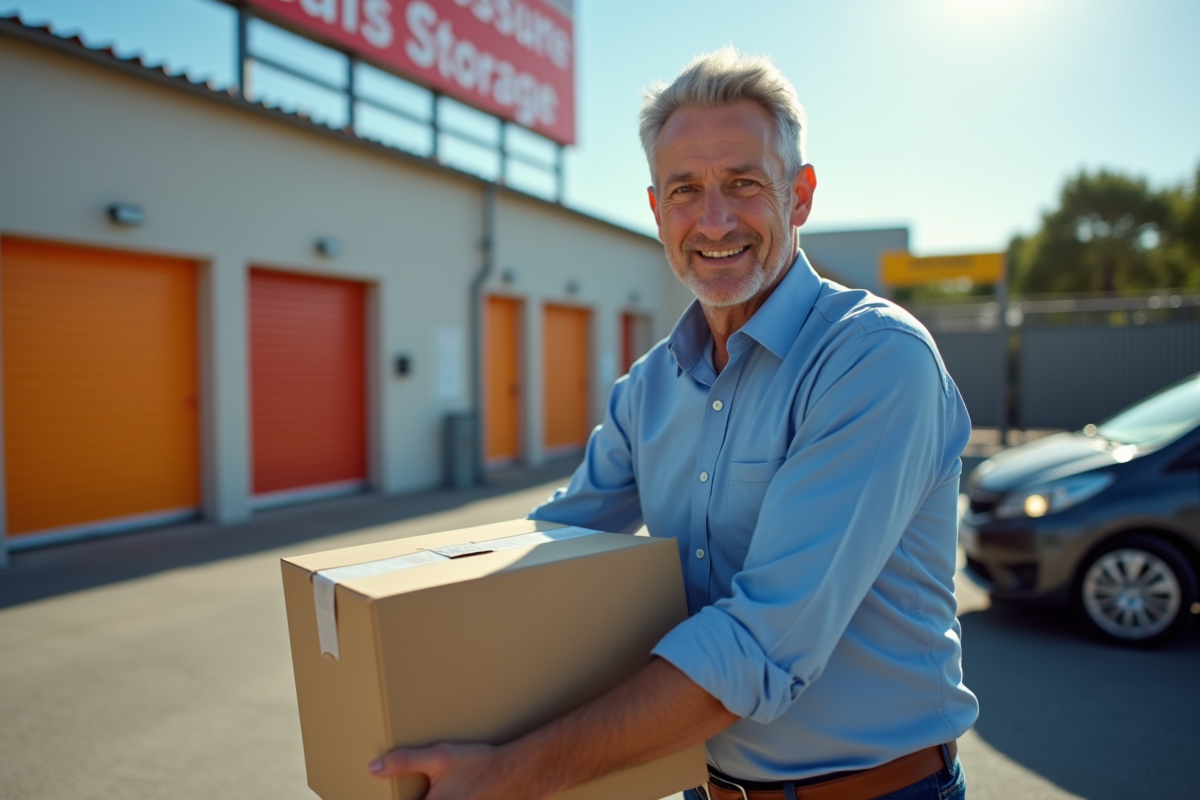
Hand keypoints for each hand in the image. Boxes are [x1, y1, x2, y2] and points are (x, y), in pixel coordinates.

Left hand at [369, 742, 548, 799]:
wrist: (520, 774)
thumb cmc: (480, 765)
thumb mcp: (440, 757)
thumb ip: (404, 762)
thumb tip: (373, 768)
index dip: (397, 798)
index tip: (388, 795)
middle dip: (422, 796)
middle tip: (430, 786)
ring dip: (438, 795)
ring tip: (447, 788)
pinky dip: (456, 798)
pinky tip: (459, 791)